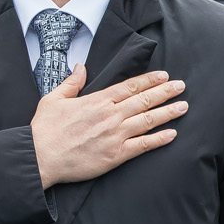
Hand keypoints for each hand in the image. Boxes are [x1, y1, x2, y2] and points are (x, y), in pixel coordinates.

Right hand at [31, 67, 187, 188]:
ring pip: (148, 120)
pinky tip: (172, 134)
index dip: (149, 80)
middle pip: (144, 101)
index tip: (164, 76)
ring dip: (168, 112)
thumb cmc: (44, 130)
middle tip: (181, 87)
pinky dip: (159, 139)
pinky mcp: (115, 154)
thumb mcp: (52, 99)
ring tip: (183, 106)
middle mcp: (110, 116)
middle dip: (165, 92)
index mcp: (96, 101)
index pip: (129, 87)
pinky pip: (143, 145)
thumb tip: (80, 67)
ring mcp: (115, 135)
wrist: (40, 156)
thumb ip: (70, 83)